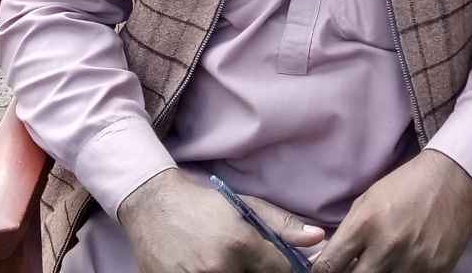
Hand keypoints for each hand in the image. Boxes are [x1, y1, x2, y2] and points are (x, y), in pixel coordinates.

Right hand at [118, 168, 325, 272]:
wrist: (153, 207)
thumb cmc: (204, 205)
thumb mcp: (244, 206)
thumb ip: (282, 226)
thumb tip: (318, 239)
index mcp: (240, 243)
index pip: (282, 270)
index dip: (290, 269)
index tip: (289, 265)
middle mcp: (220, 268)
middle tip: (253, 262)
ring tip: (234, 264)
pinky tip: (216, 269)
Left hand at [310, 150, 471, 272]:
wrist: (451, 179)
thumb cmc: (405, 186)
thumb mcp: (367, 200)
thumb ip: (347, 232)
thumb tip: (327, 258)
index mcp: (365, 224)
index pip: (329, 266)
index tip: (325, 272)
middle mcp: (387, 246)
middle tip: (354, 268)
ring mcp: (413, 262)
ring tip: (380, 263)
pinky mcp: (436, 271)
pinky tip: (403, 263)